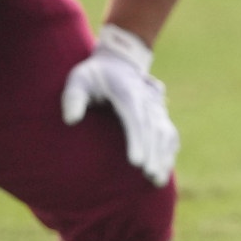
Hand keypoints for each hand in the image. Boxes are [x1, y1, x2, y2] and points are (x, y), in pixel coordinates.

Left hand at [63, 24, 178, 185]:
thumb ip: (73, 97)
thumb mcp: (78, 78)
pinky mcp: (158, 113)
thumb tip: (71, 120)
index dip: (138, 141)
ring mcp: (155, 107)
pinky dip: (169, 148)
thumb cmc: (95, 74)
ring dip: (163, 156)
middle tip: (150, 177)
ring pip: (164, 133)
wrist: (119, 59)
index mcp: (127, 93)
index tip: (136, 163)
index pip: (135, 119)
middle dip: (154, 155)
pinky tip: (167, 164)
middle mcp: (146, 100)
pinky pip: (168, 132)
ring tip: (158, 180)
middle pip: (153, 130)